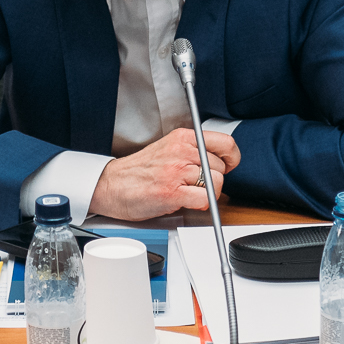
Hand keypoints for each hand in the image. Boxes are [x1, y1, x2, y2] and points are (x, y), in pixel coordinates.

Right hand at [89, 128, 240, 221]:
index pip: (225, 143)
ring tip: (191, 193)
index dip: (232, 158)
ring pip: (216, 183)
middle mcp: (181, 151)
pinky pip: (205, 199)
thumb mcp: (168, 149)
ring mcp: (177, 171)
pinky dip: (202, 205)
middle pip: (221, 167)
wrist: (112, 186)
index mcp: (182, 138)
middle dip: (215, 179)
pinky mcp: (172, 192)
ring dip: (208, 193)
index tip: (228, 165)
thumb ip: (192, 151)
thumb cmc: (139, 171)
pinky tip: (188, 202)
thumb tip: (219, 161)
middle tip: (199, 184)